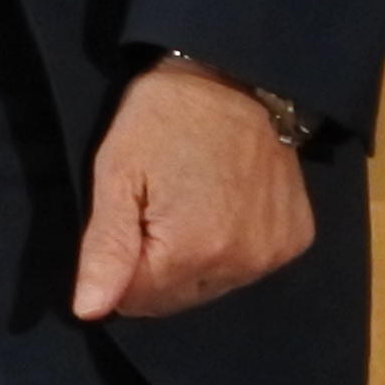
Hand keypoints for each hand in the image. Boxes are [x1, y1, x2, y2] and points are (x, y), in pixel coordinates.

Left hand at [68, 61, 321, 321]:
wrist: (232, 73)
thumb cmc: (163, 118)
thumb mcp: (118, 172)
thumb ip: (105, 248)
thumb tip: (89, 311)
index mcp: (190, 252)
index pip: (136, 300)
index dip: (121, 266)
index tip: (129, 220)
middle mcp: (240, 264)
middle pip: (177, 299)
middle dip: (158, 267)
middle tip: (158, 207)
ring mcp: (273, 254)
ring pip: (212, 285)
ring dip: (196, 260)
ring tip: (193, 202)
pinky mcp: (295, 238)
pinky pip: (250, 266)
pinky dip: (234, 246)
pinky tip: (226, 204)